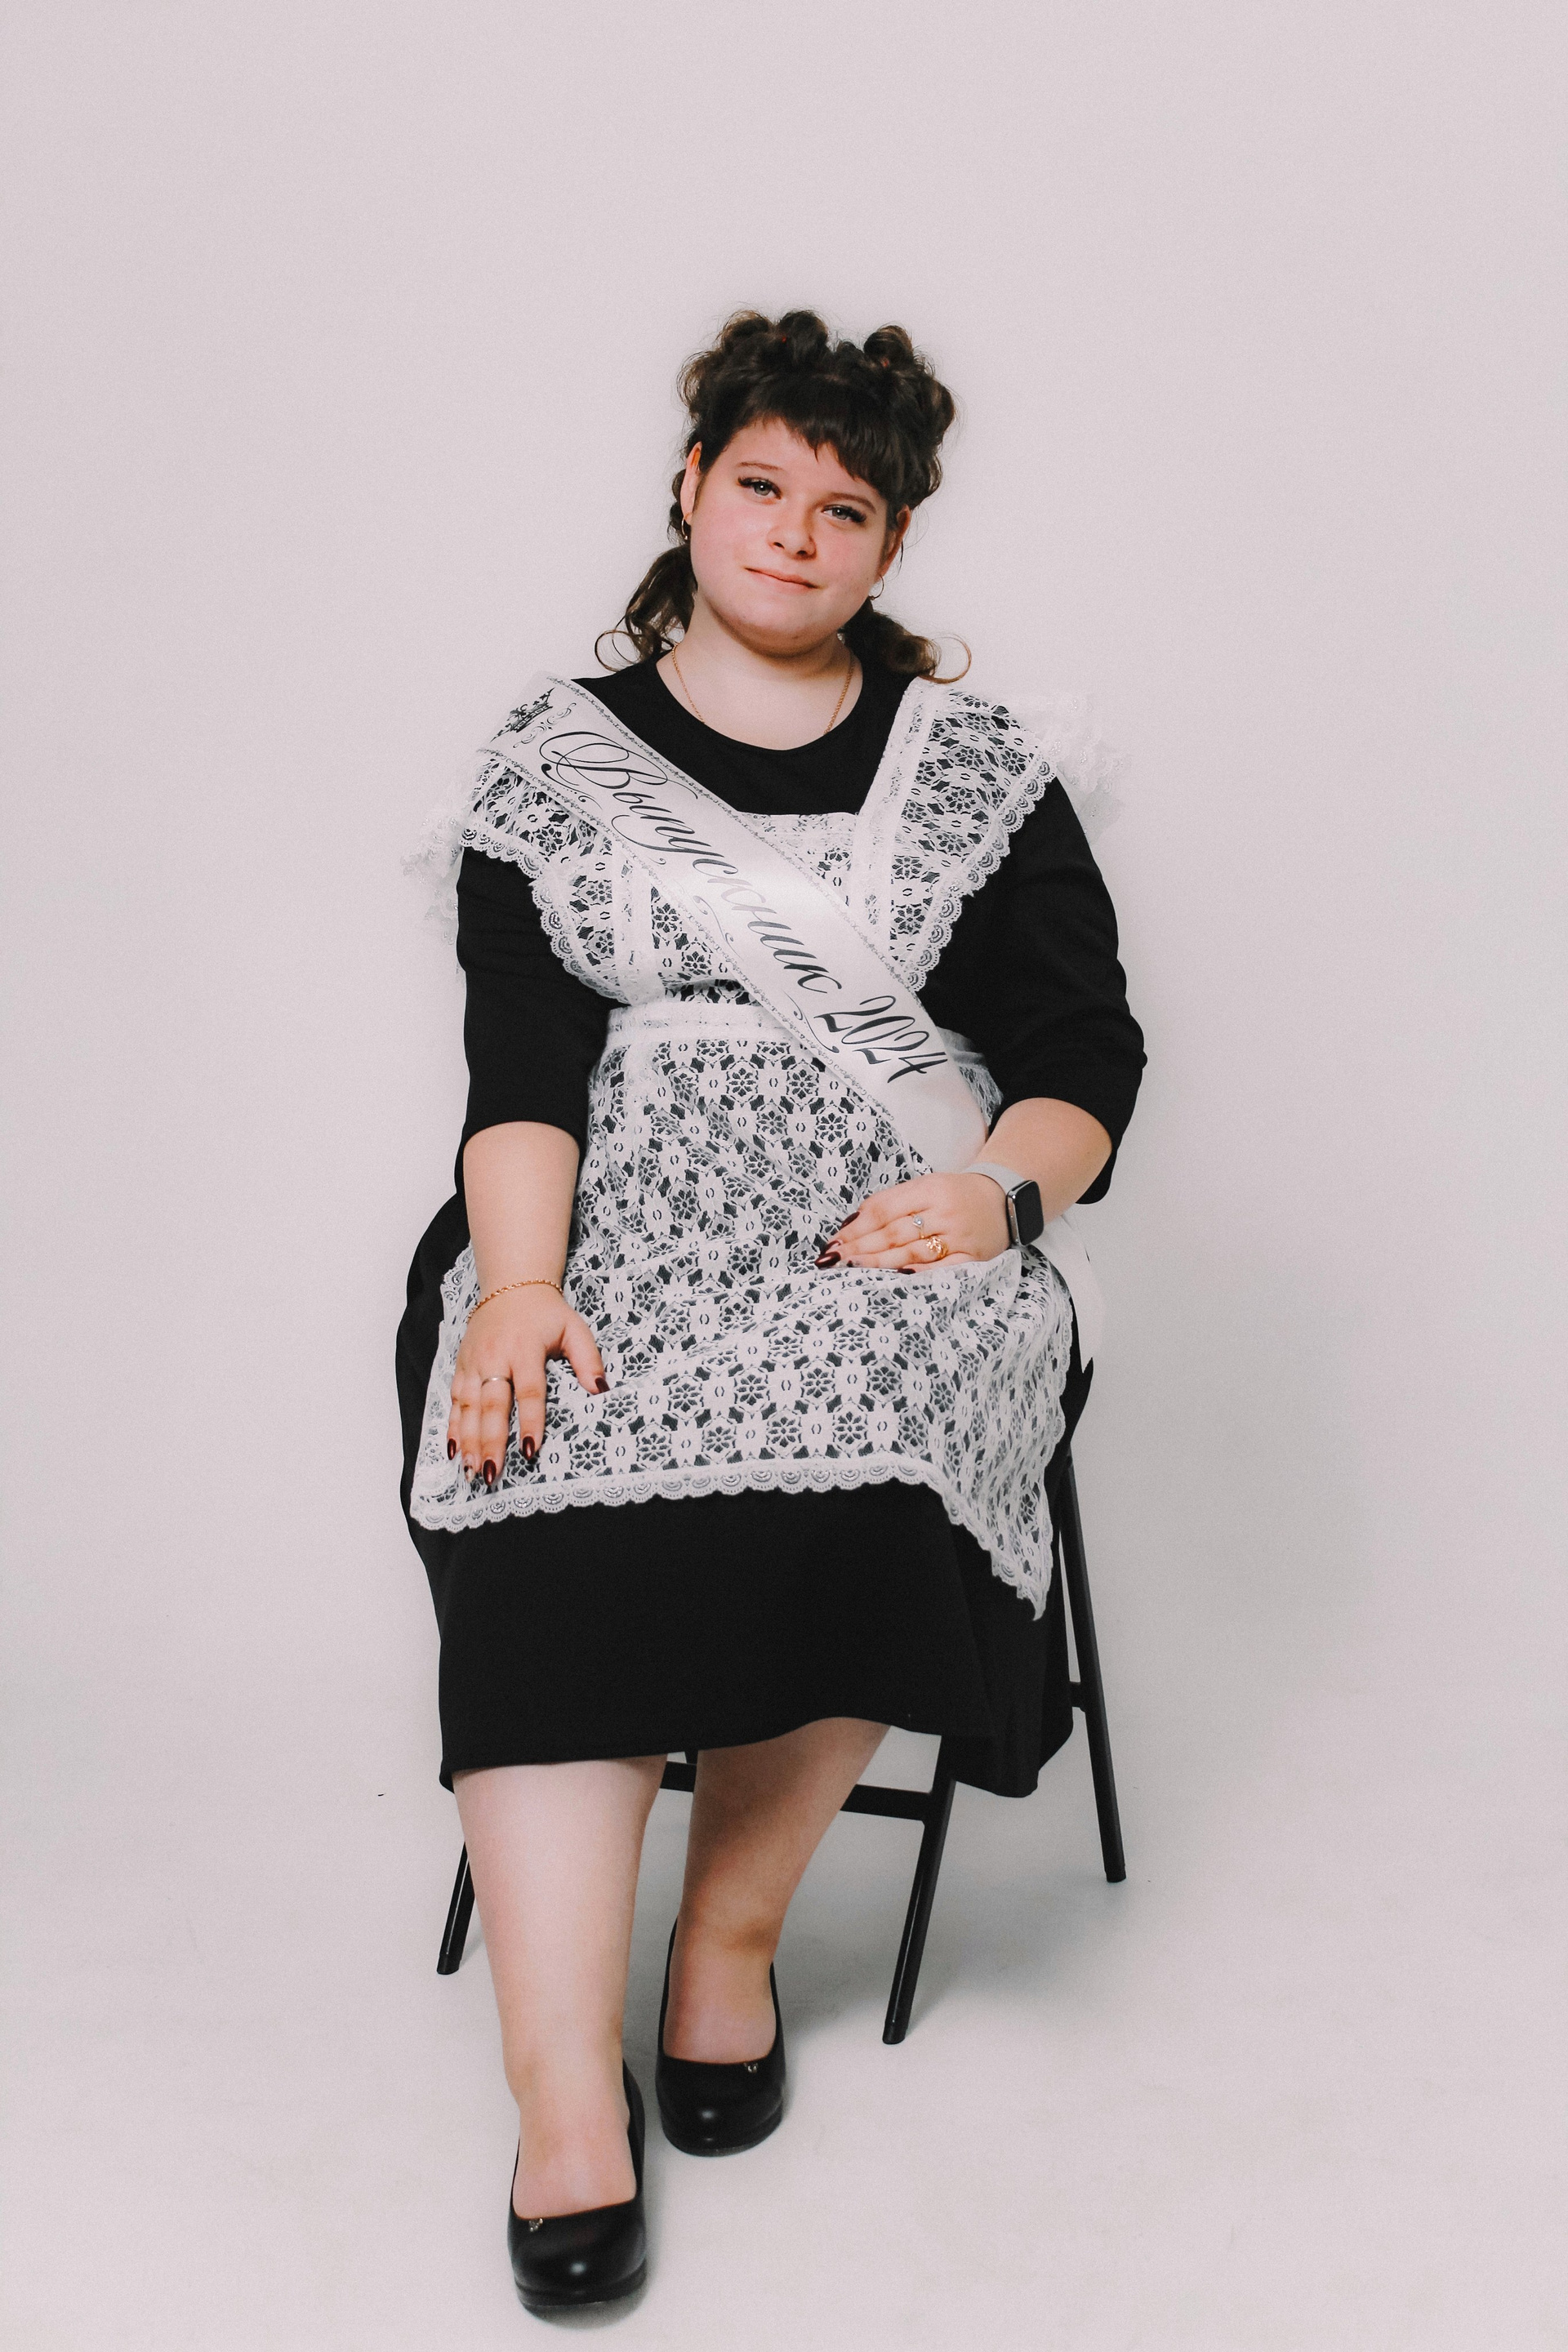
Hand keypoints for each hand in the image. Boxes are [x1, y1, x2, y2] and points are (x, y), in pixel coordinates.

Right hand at [447, 1285, 607, 1486]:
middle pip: (492, 1405)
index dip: (530, 1421)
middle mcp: (495, 1357)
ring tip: (471, 1470)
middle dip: (491, 1441)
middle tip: (492, 1472)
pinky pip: (454, 1400)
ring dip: (469, 1440)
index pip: (529, 1391)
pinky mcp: (461, 1365)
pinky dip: (452, 1426)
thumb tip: (602, 1389)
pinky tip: (454, 1450)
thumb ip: (588, 1359)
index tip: (531, 1450)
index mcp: (525, 1348)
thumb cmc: (547, 1313)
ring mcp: (474, 1362)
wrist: (511, 1285)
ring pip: (468, 1407)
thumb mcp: (574, 1328)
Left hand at [817, 1173, 1010, 1272]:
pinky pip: (943, 1268)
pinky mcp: (973, 1257)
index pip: (885, 1209)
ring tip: (854, 1267)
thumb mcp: (926, 1186)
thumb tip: (851, 1226)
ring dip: (880, 1261)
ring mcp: (960, 1236)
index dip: (858, 1226)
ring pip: (913, 1251)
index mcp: (931, 1188)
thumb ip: (892, 1203)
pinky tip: (898, 1276)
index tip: (836, 1240)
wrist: (1004, 1200)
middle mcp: (945, 1211)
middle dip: (861, 1247)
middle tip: (835, 1258)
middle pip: (895, 1232)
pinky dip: (921, 1273)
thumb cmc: (955, 1195)